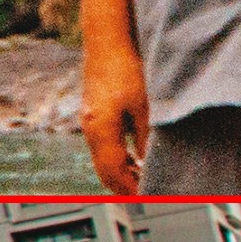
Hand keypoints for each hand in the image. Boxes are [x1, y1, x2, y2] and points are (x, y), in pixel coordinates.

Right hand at [80, 31, 149, 197]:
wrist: (107, 43)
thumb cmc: (125, 69)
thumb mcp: (144, 105)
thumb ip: (146, 137)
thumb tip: (150, 163)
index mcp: (101, 130)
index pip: (113, 173)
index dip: (130, 189)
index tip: (146, 198)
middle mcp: (91, 129)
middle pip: (104, 171)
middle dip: (124, 186)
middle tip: (147, 195)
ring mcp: (90, 122)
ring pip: (103, 161)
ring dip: (122, 173)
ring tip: (145, 179)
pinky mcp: (93, 116)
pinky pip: (103, 147)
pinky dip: (118, 159)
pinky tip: (136, 159)